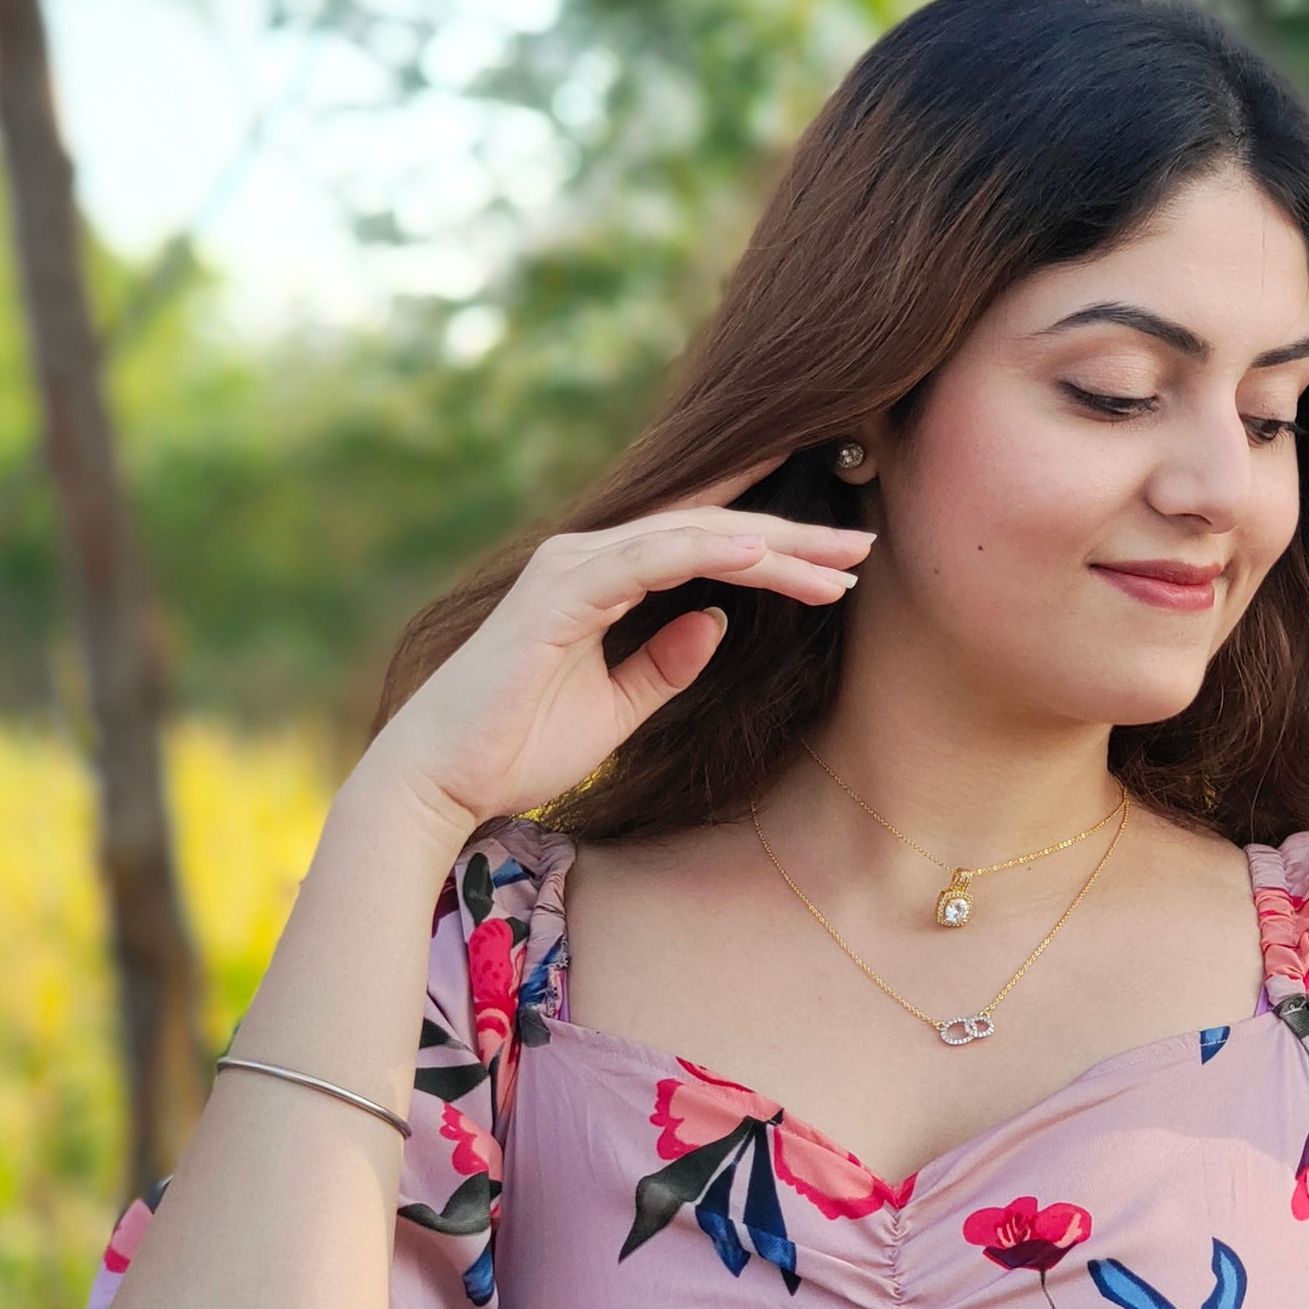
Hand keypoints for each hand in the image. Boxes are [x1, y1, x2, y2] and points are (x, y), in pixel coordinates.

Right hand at [361, 452, 873, 833]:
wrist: (443, 780)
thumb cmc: (519, 745)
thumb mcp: (618, 706)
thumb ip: (665, 661)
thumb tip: (716, 622)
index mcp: (604, 578)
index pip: (706, 546)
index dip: (777, 547)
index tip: (844, 561)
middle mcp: (590, 556)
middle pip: (712, 528)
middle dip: (794, 537)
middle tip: (865, 545)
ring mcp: (574, 566)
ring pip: (695, 533)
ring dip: (774, 546)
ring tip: (841, 560)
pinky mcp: (562, 591)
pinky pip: (654, 557)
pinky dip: (714, 551)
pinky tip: (770, 560)